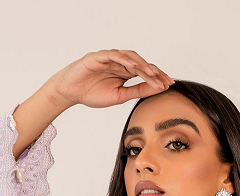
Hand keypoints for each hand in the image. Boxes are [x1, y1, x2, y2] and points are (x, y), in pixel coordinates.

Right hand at [49, 49, 173, 108]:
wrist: (71, 93)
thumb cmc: (92, 93)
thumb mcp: (120, 96)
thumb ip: (137, 91)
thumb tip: (157, 89)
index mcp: (124, 72)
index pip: (144, 72)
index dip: (157, 77)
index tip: (169, 84)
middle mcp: (119, 62)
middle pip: (141, 63)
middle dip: (154, 71)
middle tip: (165, 80)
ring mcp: (109, 58)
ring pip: (130, 57)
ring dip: (142, 65)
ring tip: (153, 74)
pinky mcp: (98, 56)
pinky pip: (113, 55)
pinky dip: (124, 59)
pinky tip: (133, 66)